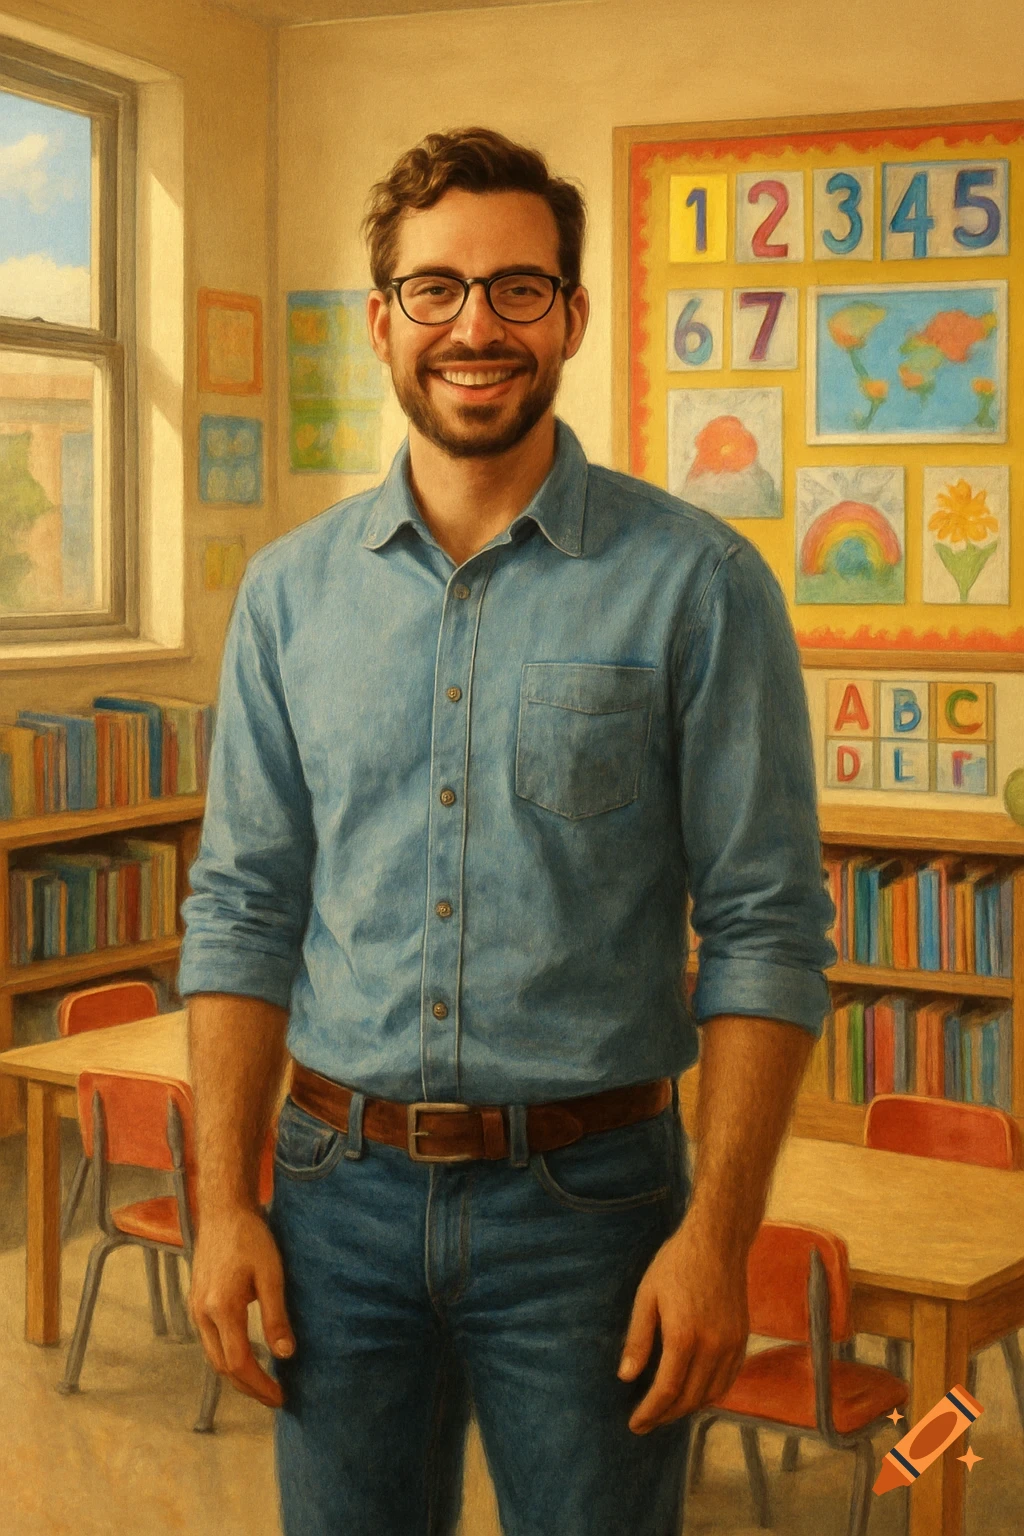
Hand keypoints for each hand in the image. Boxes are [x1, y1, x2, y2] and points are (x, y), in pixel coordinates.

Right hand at [190, 1206, 294, 1408]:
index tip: (281, 1396)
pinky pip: (210, 1341)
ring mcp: (196, 1309)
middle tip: (275, 1396)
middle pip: (222, 1367)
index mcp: (221, 1309)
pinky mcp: (197, 1302)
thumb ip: (276, 1317)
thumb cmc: (250, 1237)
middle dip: (249, 1388)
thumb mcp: (271, 1274)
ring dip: (237, 1375)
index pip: (238, 1363)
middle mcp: (202, 1314)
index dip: (259, 1386)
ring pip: (213, 1357)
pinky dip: (228, 1356)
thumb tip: (285, 1355)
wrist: (223, 1212)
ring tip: (264, 1383)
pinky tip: (246, 1356)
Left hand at [618, 1218, 748, 1434]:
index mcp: (684, 1336)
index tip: (634, 1424)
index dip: (650, 1412)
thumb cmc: (676, 1263)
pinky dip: (711, 1394)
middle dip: (667, 1416)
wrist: (717, 1240)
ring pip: (712, 1394)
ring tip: (667, 1411)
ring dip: (689, 1409)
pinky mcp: (742, 1339)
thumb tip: (626, 1376)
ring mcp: (732, 1344)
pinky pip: (728, 1379)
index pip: (667, 1390)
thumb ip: (638, 1338)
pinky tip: (695, 1393)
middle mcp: (713, 1346)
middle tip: (647, 1422)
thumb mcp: (647, 1295)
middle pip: (690, 1399)